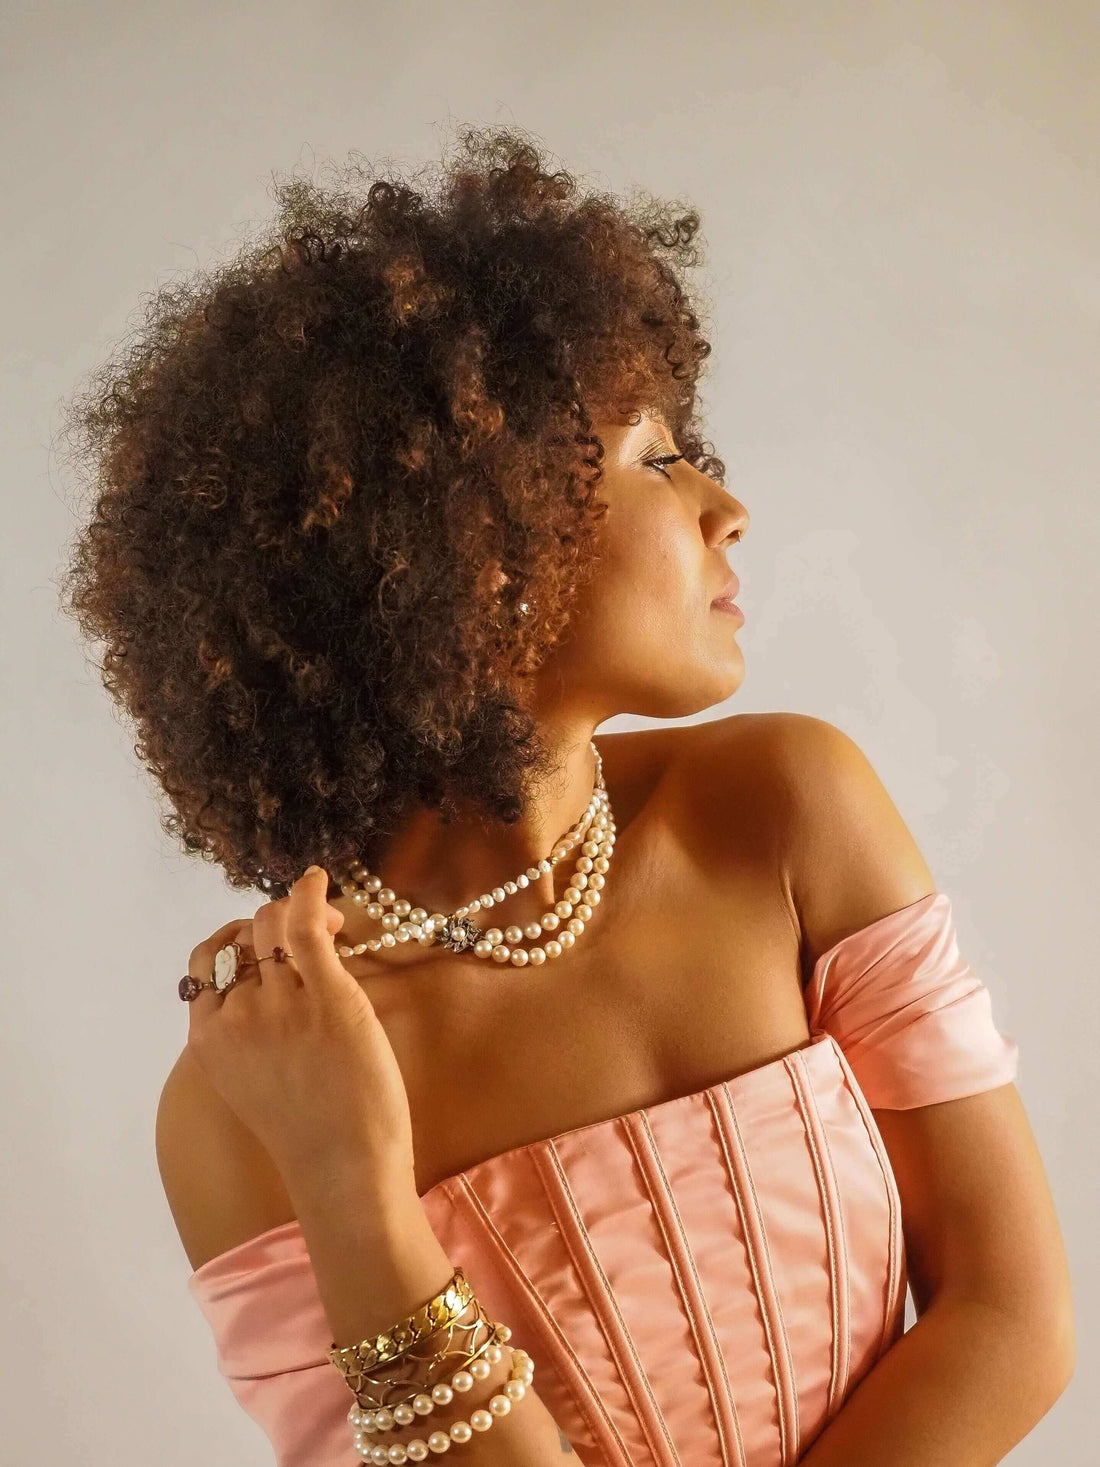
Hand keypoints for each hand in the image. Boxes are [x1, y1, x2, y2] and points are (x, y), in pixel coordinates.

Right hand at [183, 866, 416, 1193]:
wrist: (343, 1169)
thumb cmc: (311, 1132)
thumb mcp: (253, 1082)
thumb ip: (247, 1035)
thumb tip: (268, 981)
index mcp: (208, 1040)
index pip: (208, 963)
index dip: (237, 943)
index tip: (271, 948)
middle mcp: (236, 1016)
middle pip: (244, 937)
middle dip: (273, 923)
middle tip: (315, 933)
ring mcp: (278, 1005)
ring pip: (273, 924)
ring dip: (298, 910)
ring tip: (329, 921)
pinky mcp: (326, 995)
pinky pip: (304, 924)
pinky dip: (311, 892)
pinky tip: (320, 880)